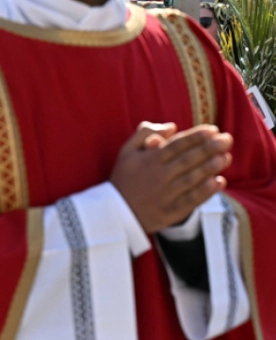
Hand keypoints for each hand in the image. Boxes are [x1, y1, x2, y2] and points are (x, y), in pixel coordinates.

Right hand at [111, 122, 232, 232]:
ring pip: (192, 179)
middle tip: (227, 139)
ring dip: (211, 167)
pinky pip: (191, 201)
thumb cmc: (123, 179)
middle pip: (188, 160)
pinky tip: (219, 182)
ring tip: (226, 157)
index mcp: (148, 160)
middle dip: (209, 148)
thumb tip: (172, 126)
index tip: (212, 129)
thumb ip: (144, 133)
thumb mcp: (126, 152)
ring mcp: (165, 195)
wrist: (114, 213)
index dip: (195, 136)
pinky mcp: (170, 212)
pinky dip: (206, 192)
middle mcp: (158, 176)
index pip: (176, 145)